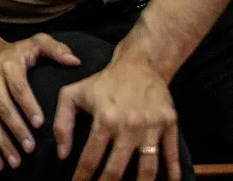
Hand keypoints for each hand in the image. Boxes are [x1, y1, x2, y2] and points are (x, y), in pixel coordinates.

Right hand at [0, 33, 80, 170]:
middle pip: (3, 108)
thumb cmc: (14, 51)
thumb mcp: (35, 42)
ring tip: (16, 161)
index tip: (40, 123)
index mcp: (8, 66)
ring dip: (1, 142)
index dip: (27, 105)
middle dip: (16, 129)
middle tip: (31, 148)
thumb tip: (75, 61)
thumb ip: (55, 49)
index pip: (18, 87)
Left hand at [54, 52, 179, 180]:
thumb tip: (62, 154)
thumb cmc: (102, 82)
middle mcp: (128, 126)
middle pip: (117, 170)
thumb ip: (62, 123)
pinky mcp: (170, 125)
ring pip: (147, 169)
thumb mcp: (72, 95)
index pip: (90, 158)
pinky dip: (171, 173)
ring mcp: (151, 127)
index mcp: (104, 119)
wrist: (139, 65)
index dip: (82, 177)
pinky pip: (171, 156)